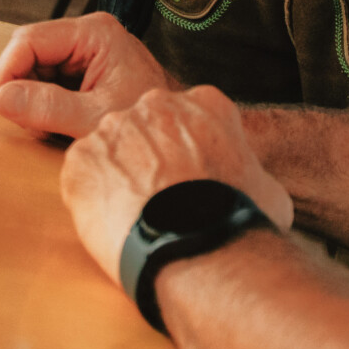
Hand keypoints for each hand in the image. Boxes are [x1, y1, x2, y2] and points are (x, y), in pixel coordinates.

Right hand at [0, 11, 180, 138]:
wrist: (174, 133)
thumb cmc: (148, 121)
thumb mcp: (94, 118)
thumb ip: (48, 108)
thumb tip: (2, 98)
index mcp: (94, 33)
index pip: (29, 40)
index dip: (4, 72)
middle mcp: (88, 35)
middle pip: (28, 53)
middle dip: (18, 88)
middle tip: (23, 122)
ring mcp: (86, 51)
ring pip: (34, 69)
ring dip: (30, 100)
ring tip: (50, 127)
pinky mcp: (84, 69)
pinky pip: (47, 81)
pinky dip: (43, 105)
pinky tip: (58, 124)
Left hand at [61, 85, 294, 282]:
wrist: (195, 245)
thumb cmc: (234, 221)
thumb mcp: (267, 190)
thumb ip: (251, 174)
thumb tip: (252, 188)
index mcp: (204, 103)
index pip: (188, 117)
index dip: (187, 150)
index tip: (186, 177)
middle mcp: (155, 104)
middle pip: (144, 126)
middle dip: (147, 157)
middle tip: (157, 199)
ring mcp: (114, 127)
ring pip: (110, 149)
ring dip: (118, 177)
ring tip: (134, 217)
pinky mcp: (81, 158)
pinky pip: (81, 174)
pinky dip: (91, 198)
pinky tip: (112, 224)